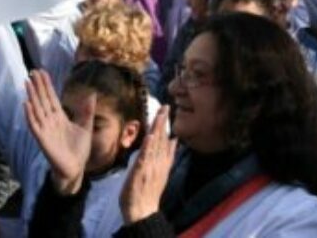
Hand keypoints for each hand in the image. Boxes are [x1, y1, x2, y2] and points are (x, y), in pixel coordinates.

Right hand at [23, 70, 91, 194]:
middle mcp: (50, 121)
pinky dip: (30, 115)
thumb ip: (87, 111)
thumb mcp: (86, 126)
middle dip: (38, 86)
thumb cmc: (79, 149)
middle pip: (42, 100)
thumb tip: (92, 94)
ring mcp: (45, 129)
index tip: (42, 72)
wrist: (76, 168)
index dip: (46, 85)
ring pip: (37, 109)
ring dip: (31, 96)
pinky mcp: (42, 139)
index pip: (51, 97)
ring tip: (27, 83)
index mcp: (60, 117)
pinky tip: (26, 104)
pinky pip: (34, 125)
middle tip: (33, 71)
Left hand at [120, 107, 175, 224]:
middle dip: (163, 121)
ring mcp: (151, 167)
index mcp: (162, 162)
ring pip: (155, 145)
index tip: (167, 109)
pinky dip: (148, 146)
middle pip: (162, 139)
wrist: (142, 211)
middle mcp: (159, 162)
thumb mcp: (161, 171)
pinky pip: (145, 157)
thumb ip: (168, 156)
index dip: (166, 124)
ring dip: (158, 129)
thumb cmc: (148, 192)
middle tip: (166, 105)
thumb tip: (174, 140)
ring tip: (160, 114)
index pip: (165, 139)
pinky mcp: (142, 172)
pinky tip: (150, 136)